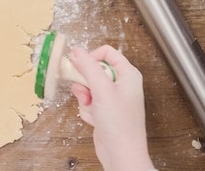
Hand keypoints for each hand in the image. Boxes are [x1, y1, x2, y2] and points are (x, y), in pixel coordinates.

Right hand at [69, 46, 154, 170]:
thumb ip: (88, 67)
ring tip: (92, 108)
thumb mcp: (102, 90)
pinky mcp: (104, 110)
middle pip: (94, 70)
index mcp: (128, 74)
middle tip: (85, 92)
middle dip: (85, 82)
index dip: (92, 57)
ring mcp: (112, 97)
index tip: (80, 66)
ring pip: (87, 86)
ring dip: (84, 97)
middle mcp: (121, 84)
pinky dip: (87, 109)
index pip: (107, 52)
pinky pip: (87, 100)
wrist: (121, 154)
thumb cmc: (120, 124)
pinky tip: (95, 119)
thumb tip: (76, 50)